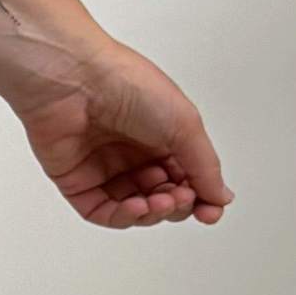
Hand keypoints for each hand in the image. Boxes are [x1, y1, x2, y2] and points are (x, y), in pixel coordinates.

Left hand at [9, 40, 231, 230]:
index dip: (201, 197)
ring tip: (161, 201)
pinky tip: (136, 207)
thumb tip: (221, 197)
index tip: (211, 211)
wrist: (74, 77)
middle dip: (177, 205)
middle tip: (183, 197)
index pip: (186, 178)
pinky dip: (122, 217)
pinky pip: (101, 211)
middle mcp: (132, 152)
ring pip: (134, 209)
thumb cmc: (126, 83)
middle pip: (162, 198)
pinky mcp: (75, 180)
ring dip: (152, 213)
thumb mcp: (184, 123)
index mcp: (161, 134)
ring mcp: (103, 167)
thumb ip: (204, 165)